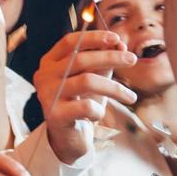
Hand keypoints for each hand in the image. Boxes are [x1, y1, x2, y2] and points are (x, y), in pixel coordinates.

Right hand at [31, 31, 137, 164]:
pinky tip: (99, 115)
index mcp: (50, 62)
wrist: (67, 138)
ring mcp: (47, 95)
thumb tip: (120, 44)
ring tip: (131, 97)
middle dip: (110, 57)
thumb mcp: (93, 78)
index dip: (93, 38)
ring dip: (114, 87)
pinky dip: (99, 110)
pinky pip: (86, 107)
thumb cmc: (80, 103)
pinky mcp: (54, 115)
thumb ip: (103, 61)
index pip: (69, 41)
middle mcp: (44, 76)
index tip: (116, 38)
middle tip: (132, 59)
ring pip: (86, 82)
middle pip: (80, 60)